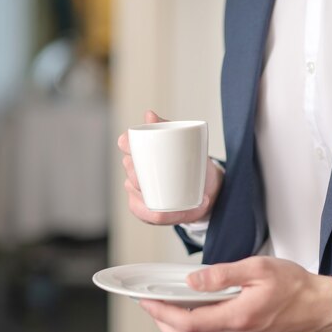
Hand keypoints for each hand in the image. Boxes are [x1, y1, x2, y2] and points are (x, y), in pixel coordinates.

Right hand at [118, 110, 223, 224]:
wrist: (205, 188)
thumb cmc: (192, 164)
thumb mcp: (186, 144)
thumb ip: (168, 128)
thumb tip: (148, 114)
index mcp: (140, 152)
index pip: (126, 144)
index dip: (127, 144)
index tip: (131, 143)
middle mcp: (134, 172)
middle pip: (132, 171)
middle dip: (144, 174)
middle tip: (170, 174)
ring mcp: (137, 193)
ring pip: (141, 197)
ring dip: (162, 197)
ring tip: (190, 197)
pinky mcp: (145, 211)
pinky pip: (152, 216)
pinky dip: (171, 215)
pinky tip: (188, 210)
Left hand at [140, 256, 331, 331]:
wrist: (321, 307)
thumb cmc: (296, 287)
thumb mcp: (259, 268)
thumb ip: (224, 274)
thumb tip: (195, 280)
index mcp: (238, 317)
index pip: (188, 321)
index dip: (162, 312)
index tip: (147, 301)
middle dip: (162, 323)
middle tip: (150, 304)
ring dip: (176, 328)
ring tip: (166, 306)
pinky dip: (193, 329)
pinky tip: (193, 310)